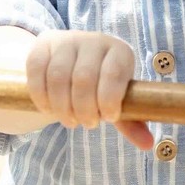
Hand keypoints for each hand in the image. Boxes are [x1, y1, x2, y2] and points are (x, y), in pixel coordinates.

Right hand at [25, 31, 153, 150]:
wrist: (73, 60)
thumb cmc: (102, 85)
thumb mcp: (118, 100)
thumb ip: (131, 121)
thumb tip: (147, 144)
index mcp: (119, 52)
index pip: (113, 73)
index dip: (108, 100)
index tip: (107, 118)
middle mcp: (93, 41)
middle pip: (83, 78)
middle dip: (84, 109)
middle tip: (87, 124)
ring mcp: (66, 40)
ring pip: (58, 77)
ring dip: (61, 107)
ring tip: (69, 120)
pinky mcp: (43, 44)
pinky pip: (37, 71)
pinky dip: (41, 96)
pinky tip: (48, 108)